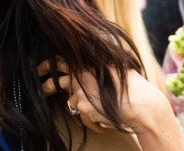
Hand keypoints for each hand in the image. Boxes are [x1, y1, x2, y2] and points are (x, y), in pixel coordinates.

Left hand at [39, 60, 183, 149]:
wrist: (144, 107)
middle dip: (46, 87)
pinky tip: (103, 124)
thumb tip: (93, 59)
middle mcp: (81, 77)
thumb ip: (100, 65)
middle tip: (43, 90)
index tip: (39, 69)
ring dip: (82, 108)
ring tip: (99, 114)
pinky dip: (91, 122)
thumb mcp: (117, 68)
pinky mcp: (84, 108)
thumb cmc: (135, 88)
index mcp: (87, 64)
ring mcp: (80, 93)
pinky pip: (82, 117)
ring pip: (72, 102)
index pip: (59, 61)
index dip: (47, 65)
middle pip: (55, 82)